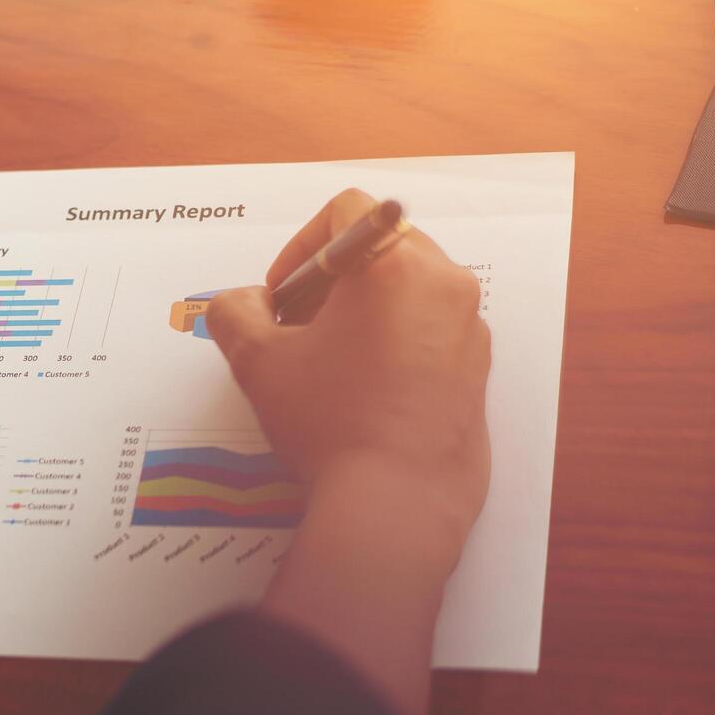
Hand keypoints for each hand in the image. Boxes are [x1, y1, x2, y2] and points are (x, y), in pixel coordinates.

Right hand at [206, 189, 491, 556]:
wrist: (395, 502)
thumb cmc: (330, 423)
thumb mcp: (258, 361)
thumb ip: (235, 313)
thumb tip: (242, 304)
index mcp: (394, 265)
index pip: (347, 212)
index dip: (300, 246)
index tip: (281, 296)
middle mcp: (444, 284)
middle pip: (382, 248)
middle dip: (332, 280)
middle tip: (296, 328)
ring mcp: (470, 328)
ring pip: (410, 290)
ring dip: (364, 311)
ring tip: (328, 364)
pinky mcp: (479, 370)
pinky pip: (432, 330)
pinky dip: (395, 342)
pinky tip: (362, 392)